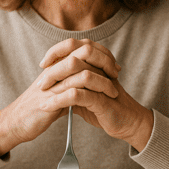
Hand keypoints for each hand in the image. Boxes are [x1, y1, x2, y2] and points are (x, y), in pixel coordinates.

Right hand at [0, 38, 121, 154]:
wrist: (15, 123)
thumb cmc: (37, 108)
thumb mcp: (56, 89)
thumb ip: (70, 81)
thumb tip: (90, 78)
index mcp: (56, 65)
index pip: (83, 47)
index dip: (102, 54)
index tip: (114, 67)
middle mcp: (54, 69)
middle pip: (84, 52)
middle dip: (104, 61)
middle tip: (116, 74)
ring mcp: (51, 83)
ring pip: (81, 71)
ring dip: (101, 80)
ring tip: (112, 91)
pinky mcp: (49, 100)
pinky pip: (73, 92)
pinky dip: (89, 95)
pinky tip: (99, 102)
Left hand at [39, 39, 153, 150]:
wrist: (127, 123)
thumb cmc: (106, 107)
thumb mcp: (86, 92)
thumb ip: (72, 84)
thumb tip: (52, 80)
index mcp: (96, 63)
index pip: (74, 45)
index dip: (56, 51)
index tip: (43, 64)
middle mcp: (100, 68)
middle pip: (74, 55)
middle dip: (53, 68)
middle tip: (40, 83)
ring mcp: (103, 82)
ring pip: (77, 72)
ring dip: (56, 82)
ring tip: (42, 94)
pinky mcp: (103, 99)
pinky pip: (78, 95)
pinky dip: (60, 99)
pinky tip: (48, 106)